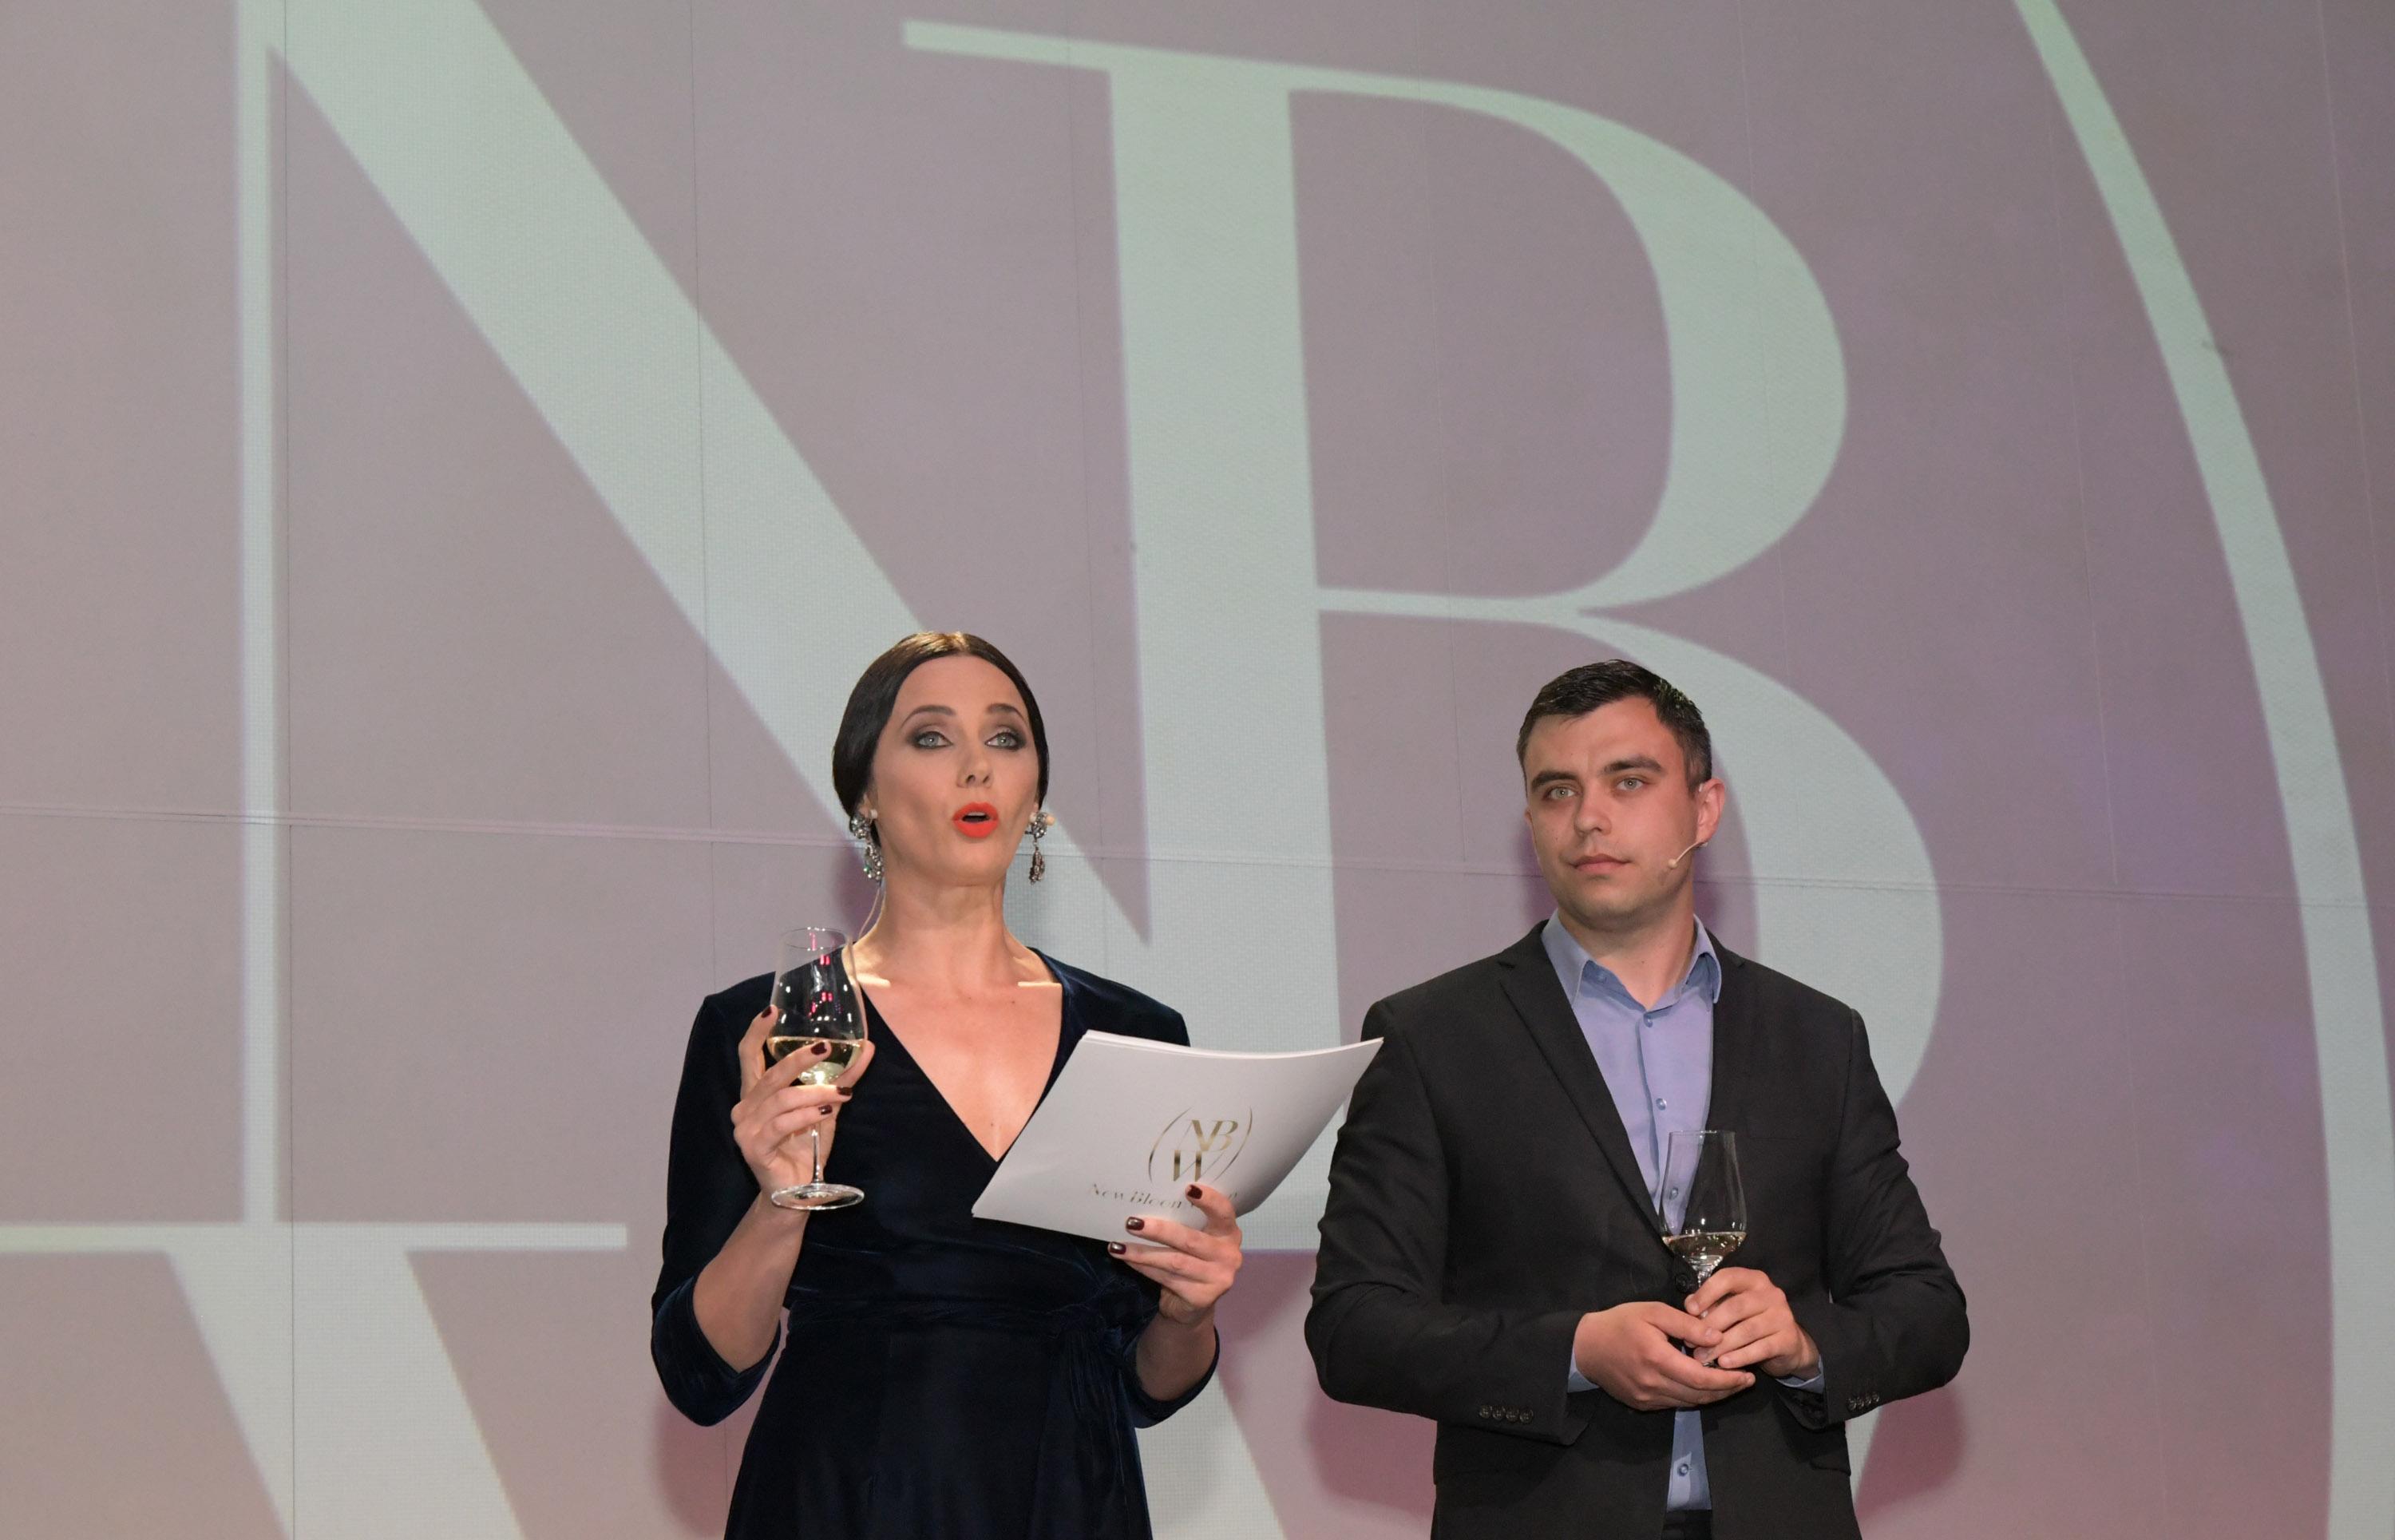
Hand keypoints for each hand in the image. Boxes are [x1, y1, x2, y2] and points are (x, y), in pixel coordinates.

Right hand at [730, 1007, 874, 1201]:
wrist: (797, 1192)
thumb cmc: (805, 1146)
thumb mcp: (825, 1106)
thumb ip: (841, 1077)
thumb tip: (867, 1047)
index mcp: (756, 1094)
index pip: (748, 1056)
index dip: (757, 1032)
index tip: (772, 1011)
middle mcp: (745, 1107)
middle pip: (770, 1073)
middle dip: (799, 1058)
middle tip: (826, 1048)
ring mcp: (746, 1128)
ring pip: (782, 1098)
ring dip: (815, 1092)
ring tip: (841, 1092)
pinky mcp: (754, 1147)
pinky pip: (783, 1123)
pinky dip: (807, 1114)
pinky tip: (827, 1110)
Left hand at [1110, 1183, 1243, 1326]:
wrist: (1192, 1306)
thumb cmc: (1191, 1261)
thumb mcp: (1195, 1239)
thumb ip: (1184, 1223)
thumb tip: (1146, 1202)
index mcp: (1229, 1233)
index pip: (1224, 1212)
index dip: (1209, 1200)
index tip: (1188, 1188)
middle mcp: (1230, 1256)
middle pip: (1190, 1240)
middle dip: (1158, 1231)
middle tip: (1132, 1223)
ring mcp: (1218, 1279)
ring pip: (1174, 1261)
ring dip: (1142, 1253)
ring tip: (1118, 1247)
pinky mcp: (1202, 1298)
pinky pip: (1167, 1278)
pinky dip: (1144, 1268)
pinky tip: (1128, 1261)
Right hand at [1571, 1301, 1753, 1410]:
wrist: (1585, 1346)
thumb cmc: (1620, 1323)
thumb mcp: (1652, 1312)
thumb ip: (1686, 1325)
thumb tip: (1717, 1337)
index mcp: (1657, 1359)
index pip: (1702, 1379)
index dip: (1728, 1380)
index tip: (1748, 1375)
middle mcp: (1653, 1384)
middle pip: (1700, 1396)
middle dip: (1727, 1390)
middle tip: (1747, 1381)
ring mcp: (1647, 1398)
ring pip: (1689, 1403)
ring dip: (1713, 1396)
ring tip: (1730, 1384)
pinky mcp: (1642, 1404)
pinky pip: (1674, 1403)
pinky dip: (1693, 1397)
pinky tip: (1702, 1385)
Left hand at [1684, 1267, 1818, 1379]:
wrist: (1789, 1345)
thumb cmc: (1752, 1322)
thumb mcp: (1733, 1308)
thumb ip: (1713, 1304)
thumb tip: (1690, 1306)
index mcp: (1754, 1280)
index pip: (1728, 1278)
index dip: (1707, 1293)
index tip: (1689, 1310)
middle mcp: (1771, 1294)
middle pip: (1736, 1307)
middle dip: (1710, 1325)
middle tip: (1691, 1342)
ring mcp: (1782, 1316)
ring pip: (1747, 1330)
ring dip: (1721, 1345)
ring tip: (1702, 1357)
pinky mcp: (1788, 1339)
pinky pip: (1760, 1348)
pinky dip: (1739, 1357)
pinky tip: (1724, 1363)